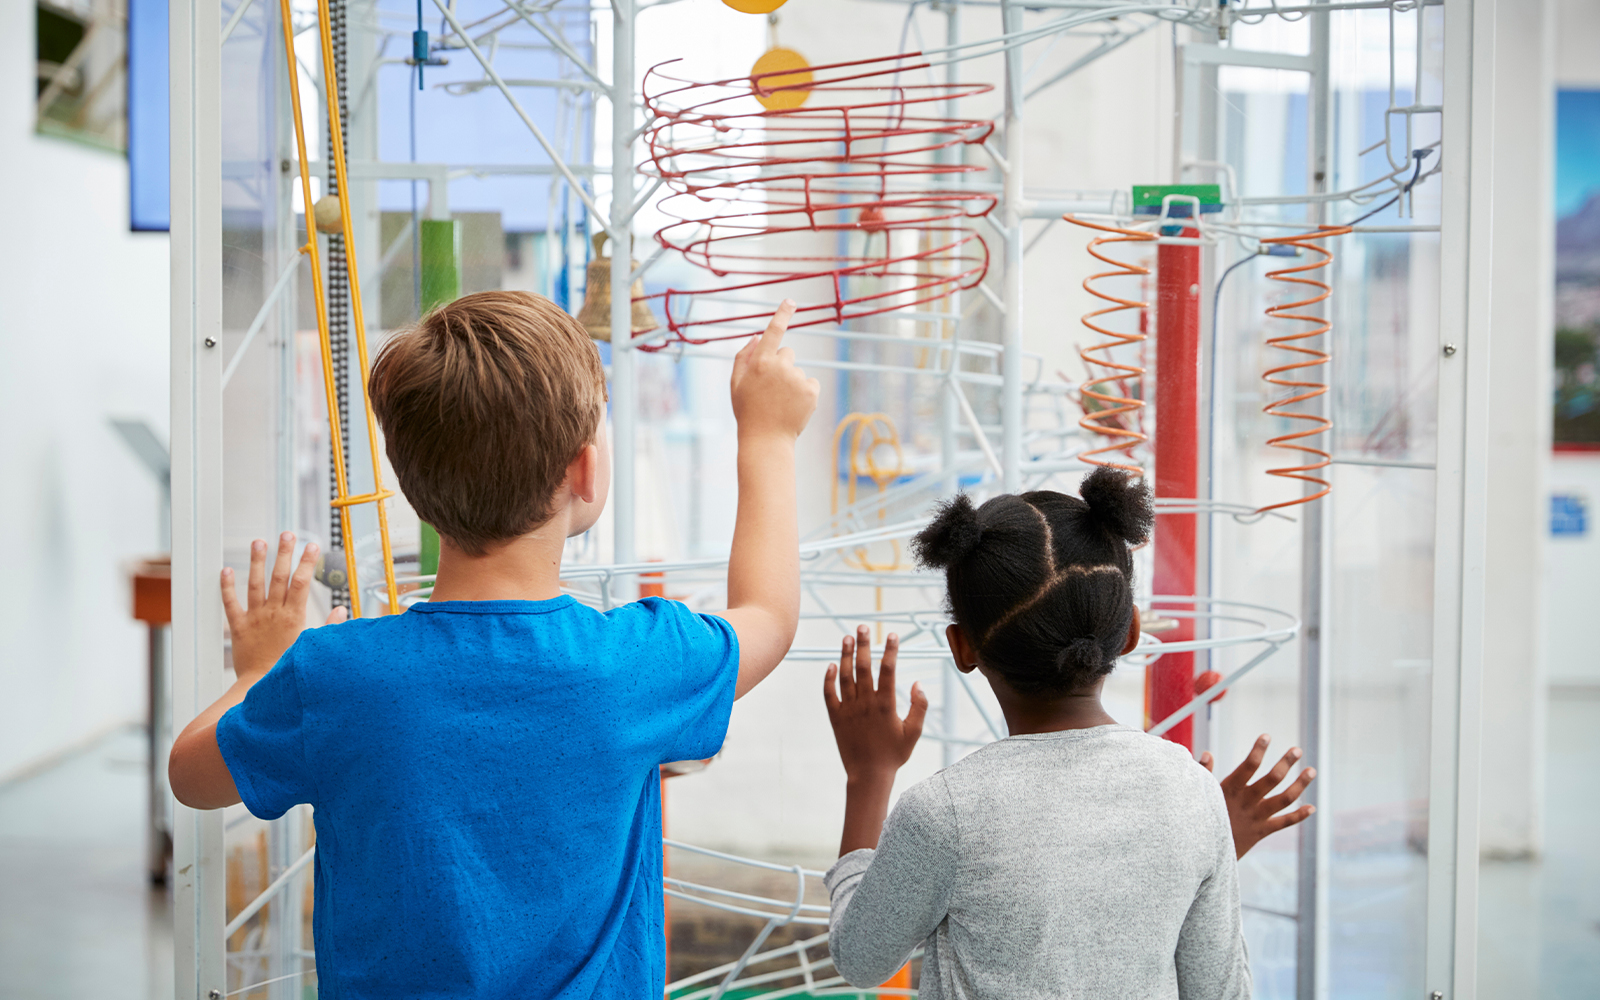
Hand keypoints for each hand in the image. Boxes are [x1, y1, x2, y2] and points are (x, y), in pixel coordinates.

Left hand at [221, 533, 346, 679]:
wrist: (261, 687)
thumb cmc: (290, 668)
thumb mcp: (314, 646)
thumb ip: (329, 626)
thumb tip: (341, 609)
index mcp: (294, 616)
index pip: (301, 582)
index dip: (307, 562)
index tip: (312, 546)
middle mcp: (274, 613)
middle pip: (279, 577)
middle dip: (284, 553)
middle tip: (287, 533)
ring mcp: (255, 618)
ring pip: (255, 584)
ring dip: (257, 562)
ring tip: (259, 542)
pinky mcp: (239, 627)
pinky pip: (230, 603)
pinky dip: (227, 586)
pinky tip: (226, 569)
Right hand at [730, 299, 819, 440]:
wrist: (766, 440)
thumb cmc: (748, 411)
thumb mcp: (736, 383)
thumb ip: (744, 356)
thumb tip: (757, 336)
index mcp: (760, 362)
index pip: (774, 331)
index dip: (782, 314)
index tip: (791, 300)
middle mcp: (780, 367)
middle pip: (787, 353)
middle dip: (781, 365)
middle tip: (771, 388)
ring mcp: (797, 378)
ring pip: (798, 370)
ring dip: (792, 382)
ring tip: (781, 402)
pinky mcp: (811, 391)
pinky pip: (810, 382)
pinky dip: (805, 392)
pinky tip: (793, 405)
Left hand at [823, 627, 927, 782]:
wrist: (868, 776)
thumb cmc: (894, 755)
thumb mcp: (914, 733)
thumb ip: (919, 707)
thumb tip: (917, 683)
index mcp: (886, 705)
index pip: (888, 670)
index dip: (890, 650)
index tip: (891, 634)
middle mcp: (865, 704)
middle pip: (864, 667)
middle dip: (864, 644)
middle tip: (863, 626)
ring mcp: (848, 710)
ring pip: (845, 676)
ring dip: (846, 655)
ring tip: (846, 637)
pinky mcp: (835, 718)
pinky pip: (829, 694)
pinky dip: (828, 678)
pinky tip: (831, 664)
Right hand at [1201, 734, 1316, 858]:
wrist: (1204, 852)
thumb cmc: (1201, 818)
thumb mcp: (1201, 794)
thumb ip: (1205, 773)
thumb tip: (1208, 753)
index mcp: (1231, 789)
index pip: (1248, 765)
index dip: (1258, 750)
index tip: (1267, 736)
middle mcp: (1247, 801)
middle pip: (1272, 779)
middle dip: (1286, 763)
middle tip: (1297, 750)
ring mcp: (1257, 817)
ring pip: (1284, 799)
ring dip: (1300, 785)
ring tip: (1311, 771)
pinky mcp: (1262, 831)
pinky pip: (1284, 823)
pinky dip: (1298, 816)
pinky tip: (1312, 808)